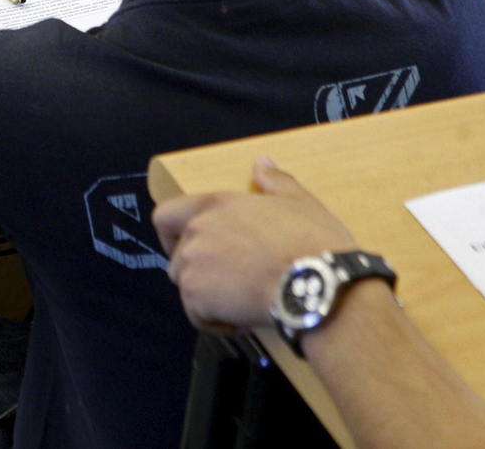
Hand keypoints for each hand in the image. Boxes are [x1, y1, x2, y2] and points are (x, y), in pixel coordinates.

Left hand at [154, 158, 357, 333]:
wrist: (319, 286)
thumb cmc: (314, 245)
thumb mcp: (300, 202)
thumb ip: (275, 181)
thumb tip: (262, 163)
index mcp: (215, 205)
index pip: (165, 215)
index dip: (170, 234)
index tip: (187, 247)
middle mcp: (196, 231)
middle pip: (178, 257)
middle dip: (201, 273)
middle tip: (233, 281)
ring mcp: (192, 265)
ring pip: (187, 288)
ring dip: (210, 298)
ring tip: (245, 301)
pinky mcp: (197, 298)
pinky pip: (198, 315)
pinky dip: (217, 322)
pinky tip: (245, 320)